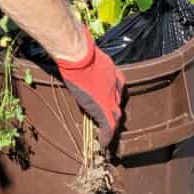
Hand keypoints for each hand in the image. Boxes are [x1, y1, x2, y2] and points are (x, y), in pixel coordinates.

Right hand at [56, 28, 124, 150]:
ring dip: (112, 125)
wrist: (78, 54)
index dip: (113, 95)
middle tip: (112, 120)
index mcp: (111, 70)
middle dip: (115, 112)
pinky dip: (107, 136)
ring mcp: (110, 96)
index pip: (117, 86)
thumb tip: (75, 56)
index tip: (110, 101)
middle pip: (118, 102)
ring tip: (108, 135)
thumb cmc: (78, 49)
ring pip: (116, 115)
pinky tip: (103, 144)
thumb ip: (87, 60)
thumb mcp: (86, 54)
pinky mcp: (103, 108)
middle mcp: (115, 84)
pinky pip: (108, 126)